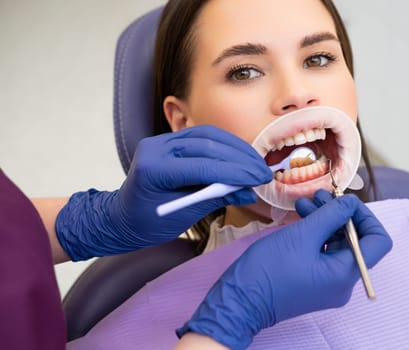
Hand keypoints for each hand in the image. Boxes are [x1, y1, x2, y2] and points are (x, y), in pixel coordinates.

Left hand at [56, 125, 272, 260]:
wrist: (121, 216)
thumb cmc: (148, 223)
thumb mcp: (183, 216)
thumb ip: (216, 199)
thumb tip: (249, 192)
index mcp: (154, 170)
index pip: (203, 166)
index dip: (236, 172)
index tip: (261, 179)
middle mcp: (156, 148)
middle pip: (208, 146)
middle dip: (241, 160)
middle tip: (264, 173)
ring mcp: (162, 140)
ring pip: (208, 135)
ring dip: (237, 149)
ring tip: (257, 164)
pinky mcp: (169, 139)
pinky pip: (203, 136)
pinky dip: (225, 145)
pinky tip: (241, 155)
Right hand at [177, 191, 391, 349]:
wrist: (239, 301)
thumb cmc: (269, 270)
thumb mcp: (303, 236)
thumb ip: (331, 215)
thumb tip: (350, 203)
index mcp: (345, 274)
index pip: (377, 241)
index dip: (365, 216)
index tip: (344, 201)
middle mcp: (342, 282)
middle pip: (356, 240)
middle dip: (339, 214)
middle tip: (319, 195)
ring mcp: (327, 283)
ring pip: (337, 243)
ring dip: (325, 220)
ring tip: (305, 202)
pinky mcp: (313, 280)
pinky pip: (323, 252)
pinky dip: (315, 232)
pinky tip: (301, 216)